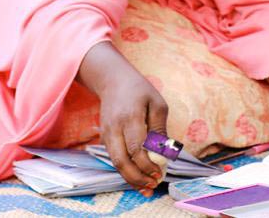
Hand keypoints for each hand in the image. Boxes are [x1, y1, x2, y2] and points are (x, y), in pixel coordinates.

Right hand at [77, 42, 168, 196]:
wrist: (113, 81)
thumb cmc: (140, 91)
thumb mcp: (157, 104)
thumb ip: (159, 128)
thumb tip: (164, 151)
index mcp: (130, 118)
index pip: (136, 148)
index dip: (147, 164)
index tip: (160, 173)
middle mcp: (114, 128)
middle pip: (121, 160)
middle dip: (137, 177)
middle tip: (153, 184)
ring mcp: (106, 134)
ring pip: (115, 163)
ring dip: (130, 178)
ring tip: (146, 187)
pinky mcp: (104, 138)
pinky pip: (114, 158)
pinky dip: (125, 170)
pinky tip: (138, 177)